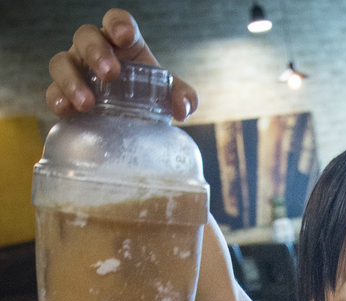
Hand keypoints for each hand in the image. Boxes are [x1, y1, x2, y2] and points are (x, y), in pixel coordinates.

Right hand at [46, 8, 197, 121]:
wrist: (131, 123)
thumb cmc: (149, 98)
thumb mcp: (169, 96)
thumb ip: (184, 97)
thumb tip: (183, 108)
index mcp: (123, 44)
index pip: (116, 21)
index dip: (118, 23)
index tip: (125, 36)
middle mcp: (94, 51)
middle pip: (86, 36)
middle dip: (96, 52)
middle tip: (111, 73)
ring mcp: (76, 71)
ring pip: (61, 62)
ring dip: (72, 80)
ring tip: (87, 103)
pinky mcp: (64, 95)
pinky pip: (52, 91)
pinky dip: (57, 99)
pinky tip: (66, 111)